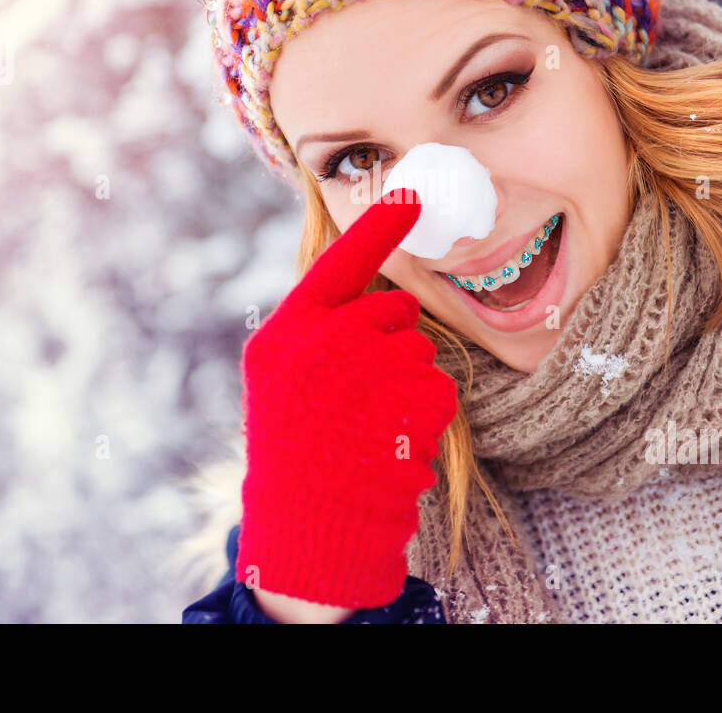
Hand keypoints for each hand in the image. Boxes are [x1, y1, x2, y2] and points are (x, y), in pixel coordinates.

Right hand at [235, 189, 457, 608]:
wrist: (307, 531)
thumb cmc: (295, 451)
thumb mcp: (282, 381)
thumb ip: (318, 332)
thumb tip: (379, 300)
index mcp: (285, 334)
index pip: (339, 263)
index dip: (380, 225)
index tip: (415, 189)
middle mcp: (319, 346)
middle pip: (393, 311)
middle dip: (392, 344)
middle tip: (363, 394)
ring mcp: (361, 377)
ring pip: (420, 350)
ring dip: (410, 385)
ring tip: (371, 427)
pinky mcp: (402, 410)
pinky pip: (440, 388)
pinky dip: (428, 416)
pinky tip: (394, 443)